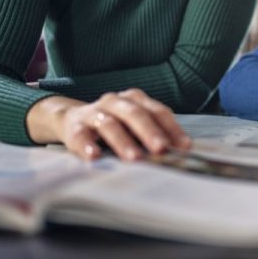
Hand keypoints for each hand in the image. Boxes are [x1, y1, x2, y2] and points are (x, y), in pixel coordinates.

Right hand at [27, 88, 190, 160]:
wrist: (73, 119)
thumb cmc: (115, 125)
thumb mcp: (135, 126)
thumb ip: (155, 136)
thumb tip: (180, 153)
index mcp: (135, 99)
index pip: (158, 112)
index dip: (172, 129)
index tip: (184, 147)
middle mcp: (116, 101)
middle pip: (135, 114)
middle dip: (150, 132)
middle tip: (162, 149)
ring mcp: (94, 112)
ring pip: (110, 124)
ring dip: (123, 142)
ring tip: (134, 158)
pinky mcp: (75, 127)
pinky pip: (81, 136)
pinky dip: (87, 146)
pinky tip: (94, 157)